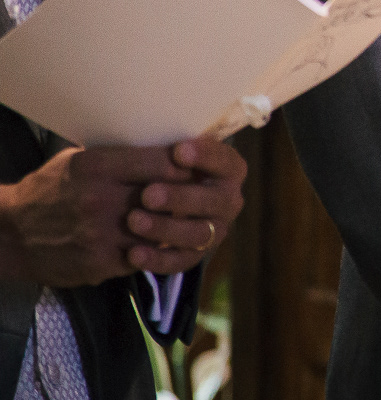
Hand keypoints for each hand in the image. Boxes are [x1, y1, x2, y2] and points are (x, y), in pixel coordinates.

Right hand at [0, 145, 188, 286]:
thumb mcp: (77, 161)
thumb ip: (117, 156)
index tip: (197, 165)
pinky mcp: (100, 263)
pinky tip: (160, 241)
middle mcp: (101, 199)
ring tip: (188, 218)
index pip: (161, 162)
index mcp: (96, 167)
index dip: (186, 165)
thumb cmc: (47, 190)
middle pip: (167, 196)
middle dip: (187, 195)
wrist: (10, 235)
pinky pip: (144, 256)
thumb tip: (162, 146)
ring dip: (176, 225)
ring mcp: (101, 234)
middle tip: (202, 192)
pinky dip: (156, 249)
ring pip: (162, 230)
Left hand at [125, 140, 246, 274]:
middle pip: (216, 200)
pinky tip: (134, 253)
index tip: (178, 151)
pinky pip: (181, 262)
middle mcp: (227, 200)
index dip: (206, 156)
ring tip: (133, 221)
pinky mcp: (193, 256)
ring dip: (167, 228)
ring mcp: (214, 230)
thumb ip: (161, 149)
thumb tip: (152, 137)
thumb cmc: (148, 168)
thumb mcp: (156, 151)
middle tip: (148, 194)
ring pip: (200, 234)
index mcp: (226, 169)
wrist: (136, 204)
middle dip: (182, 197)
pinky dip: (158, 260)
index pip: (226, 161)